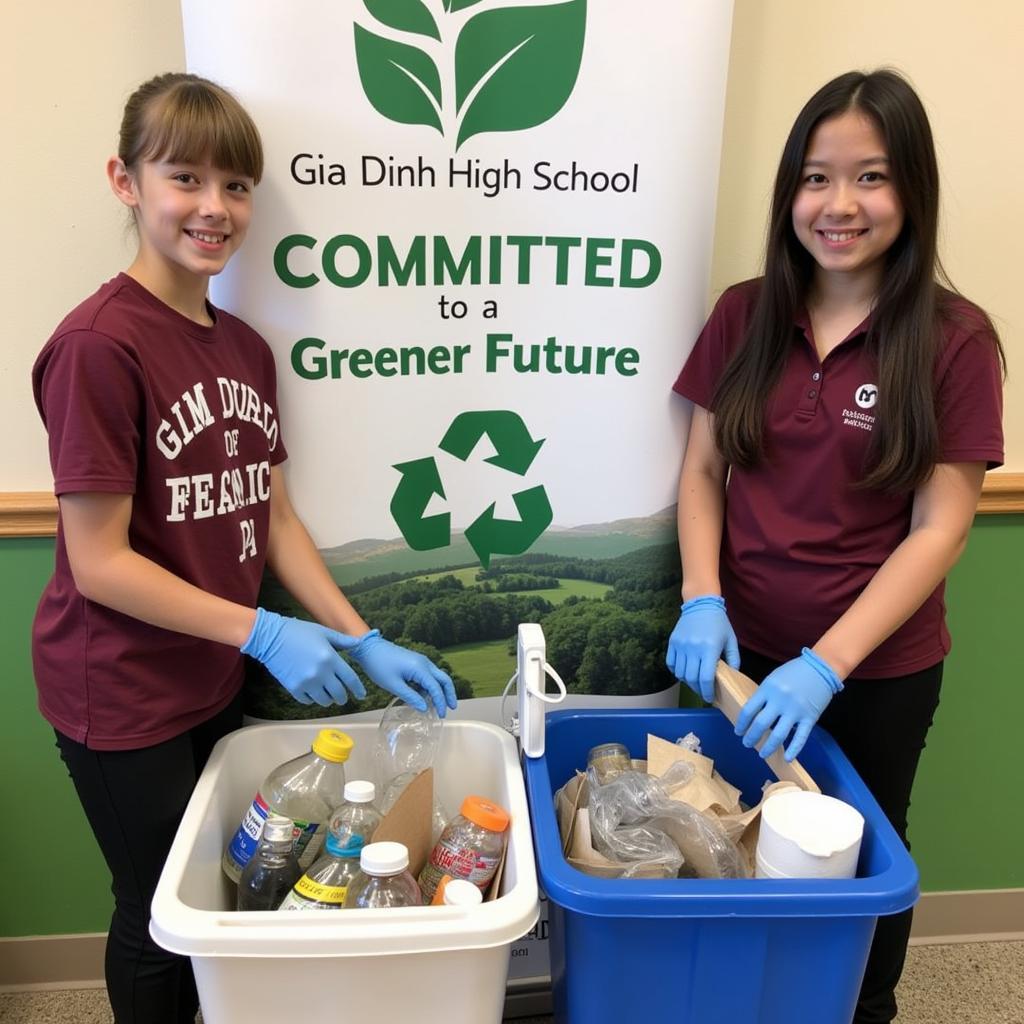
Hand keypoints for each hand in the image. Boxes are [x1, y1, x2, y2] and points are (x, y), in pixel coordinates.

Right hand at [241, 608, 366, 706]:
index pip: (350, 679)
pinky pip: (308, 701)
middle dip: (343, 697)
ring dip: (328, 699)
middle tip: (342, 696)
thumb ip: (342, 641)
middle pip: (339, 694)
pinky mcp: (293, 688)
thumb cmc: (298, 632)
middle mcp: (320, 673)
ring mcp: (306, 682)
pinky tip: (312, 692)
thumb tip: (358, 643)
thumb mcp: (323, 632)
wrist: (271, 638)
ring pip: (324, 701)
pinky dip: (312, 699)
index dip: (358, 689)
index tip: (361, 694)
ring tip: (327, 694)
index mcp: (330, 658)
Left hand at [346, 630, 456, 717]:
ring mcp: (421, 661)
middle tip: (451, 708)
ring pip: (437, 677)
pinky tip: (424, 697)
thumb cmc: (379, 665)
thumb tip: (424, 708)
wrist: (369, 648)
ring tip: (437, 706)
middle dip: (449, 694)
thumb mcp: (393, 685)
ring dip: (440, 691)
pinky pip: (428, 675)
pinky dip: (430, 686)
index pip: (436, 688)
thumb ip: (410, 697)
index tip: (441, 715)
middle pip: (444, 679)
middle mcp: (424, 663)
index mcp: (420, 668)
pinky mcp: (415, 662)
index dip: (440, 703)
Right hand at [665, 595, 740, 701]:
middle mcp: (693, 648)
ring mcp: (681, 645)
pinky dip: (677, 671)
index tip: (709, 698)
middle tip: (703, 692)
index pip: (706, 678)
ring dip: (687, 681)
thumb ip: (734, 659)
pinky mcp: (673, 642)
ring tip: (695, 682)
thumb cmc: (718, 622)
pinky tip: (684, 671)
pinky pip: (671, 663)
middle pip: (692, 679)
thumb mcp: (731, 640)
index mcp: (709, 649)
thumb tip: (733, 676)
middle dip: (698, 689)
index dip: (707, 692)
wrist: (701, 603)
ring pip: (680, 673)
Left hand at [734, 647, 842, 761]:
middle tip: (747, 744)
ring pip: (778, 734)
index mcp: (767, 689)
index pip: (748, 710)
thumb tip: (753, 715)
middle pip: (760, 724)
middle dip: (751, 737)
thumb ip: (764, 695)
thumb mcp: (773, 679)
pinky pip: (801, 737)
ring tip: (762, 754)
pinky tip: (787, 759)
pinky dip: (794, 750)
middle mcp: (779, 701)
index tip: (738, 731)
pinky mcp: (810, 718)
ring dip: (768, 747)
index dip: (741, 724)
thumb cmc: (794, 672)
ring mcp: (795, 711)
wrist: (820, 668)